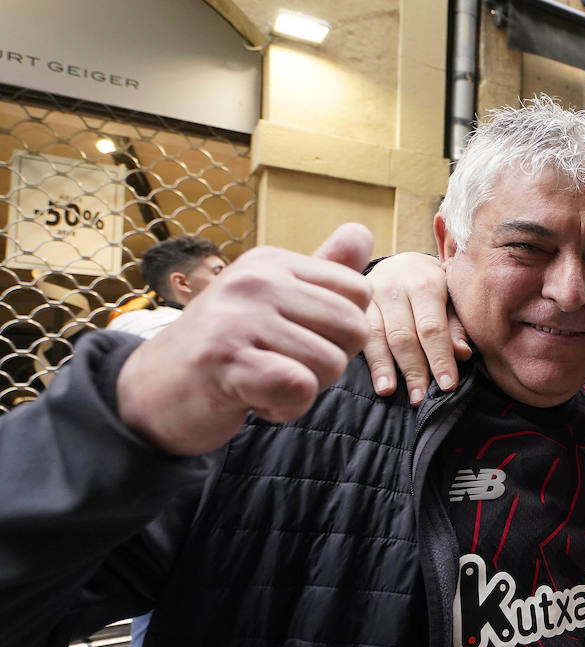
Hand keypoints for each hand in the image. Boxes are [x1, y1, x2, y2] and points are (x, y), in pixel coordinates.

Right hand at [117, 223, 373, 455]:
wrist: (152, 391)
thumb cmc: (226, 346)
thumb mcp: (274, 301)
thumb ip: (321, 273)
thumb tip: (362, 232)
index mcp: (271, 262)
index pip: (359, 292)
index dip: (343, 330)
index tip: (298, 338)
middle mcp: (255, 280)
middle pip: (354, 329)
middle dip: (330, 363)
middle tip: (281, 365)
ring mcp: (237, 316)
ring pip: (331, 365)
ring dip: (304, 390)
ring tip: (260, 380)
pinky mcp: (224, 359)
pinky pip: (300, 387)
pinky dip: (285, 407)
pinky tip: (252, 398)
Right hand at [363, 251, 471, 404]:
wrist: (401, 263)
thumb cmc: (433, 287)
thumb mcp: (451, 298)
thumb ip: (456, 326)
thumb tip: (462, 354)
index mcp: (425, 282)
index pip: (432, 327)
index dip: (439, 358)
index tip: (447, 386)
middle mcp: (394, 286)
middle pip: (403, 335)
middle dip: (413, 370)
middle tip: (420, 399)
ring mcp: (369, 296)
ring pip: (377, 336)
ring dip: (384, 368)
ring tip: (390, 392)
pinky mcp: (353, 305)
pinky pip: (360, 335)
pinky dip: (368, 360)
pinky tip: (374, 380)